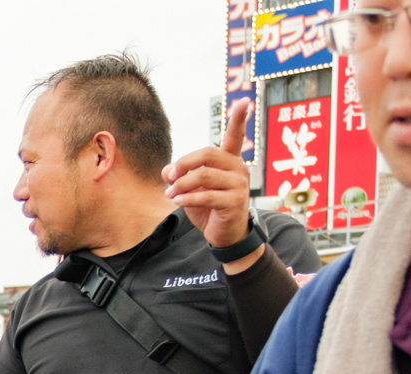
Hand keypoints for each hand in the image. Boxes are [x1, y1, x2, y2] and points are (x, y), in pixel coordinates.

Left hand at [163, 100, 256, 257]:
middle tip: (170, 177)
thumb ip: (179, 177)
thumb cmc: (209, 208)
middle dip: (184, 164)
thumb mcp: (191, 190)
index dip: (239, 119)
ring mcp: (239, 185)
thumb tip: (166, 169)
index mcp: (229, 161)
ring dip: (181, 185)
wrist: (225, 234)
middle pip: (207, 154)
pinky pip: (206, 195)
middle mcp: (238, 169)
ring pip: (204, 175)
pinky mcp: (235, 201)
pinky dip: (188, 198)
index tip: (244, 101)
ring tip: (171, 194)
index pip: (235, 136)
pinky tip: (178, 202)